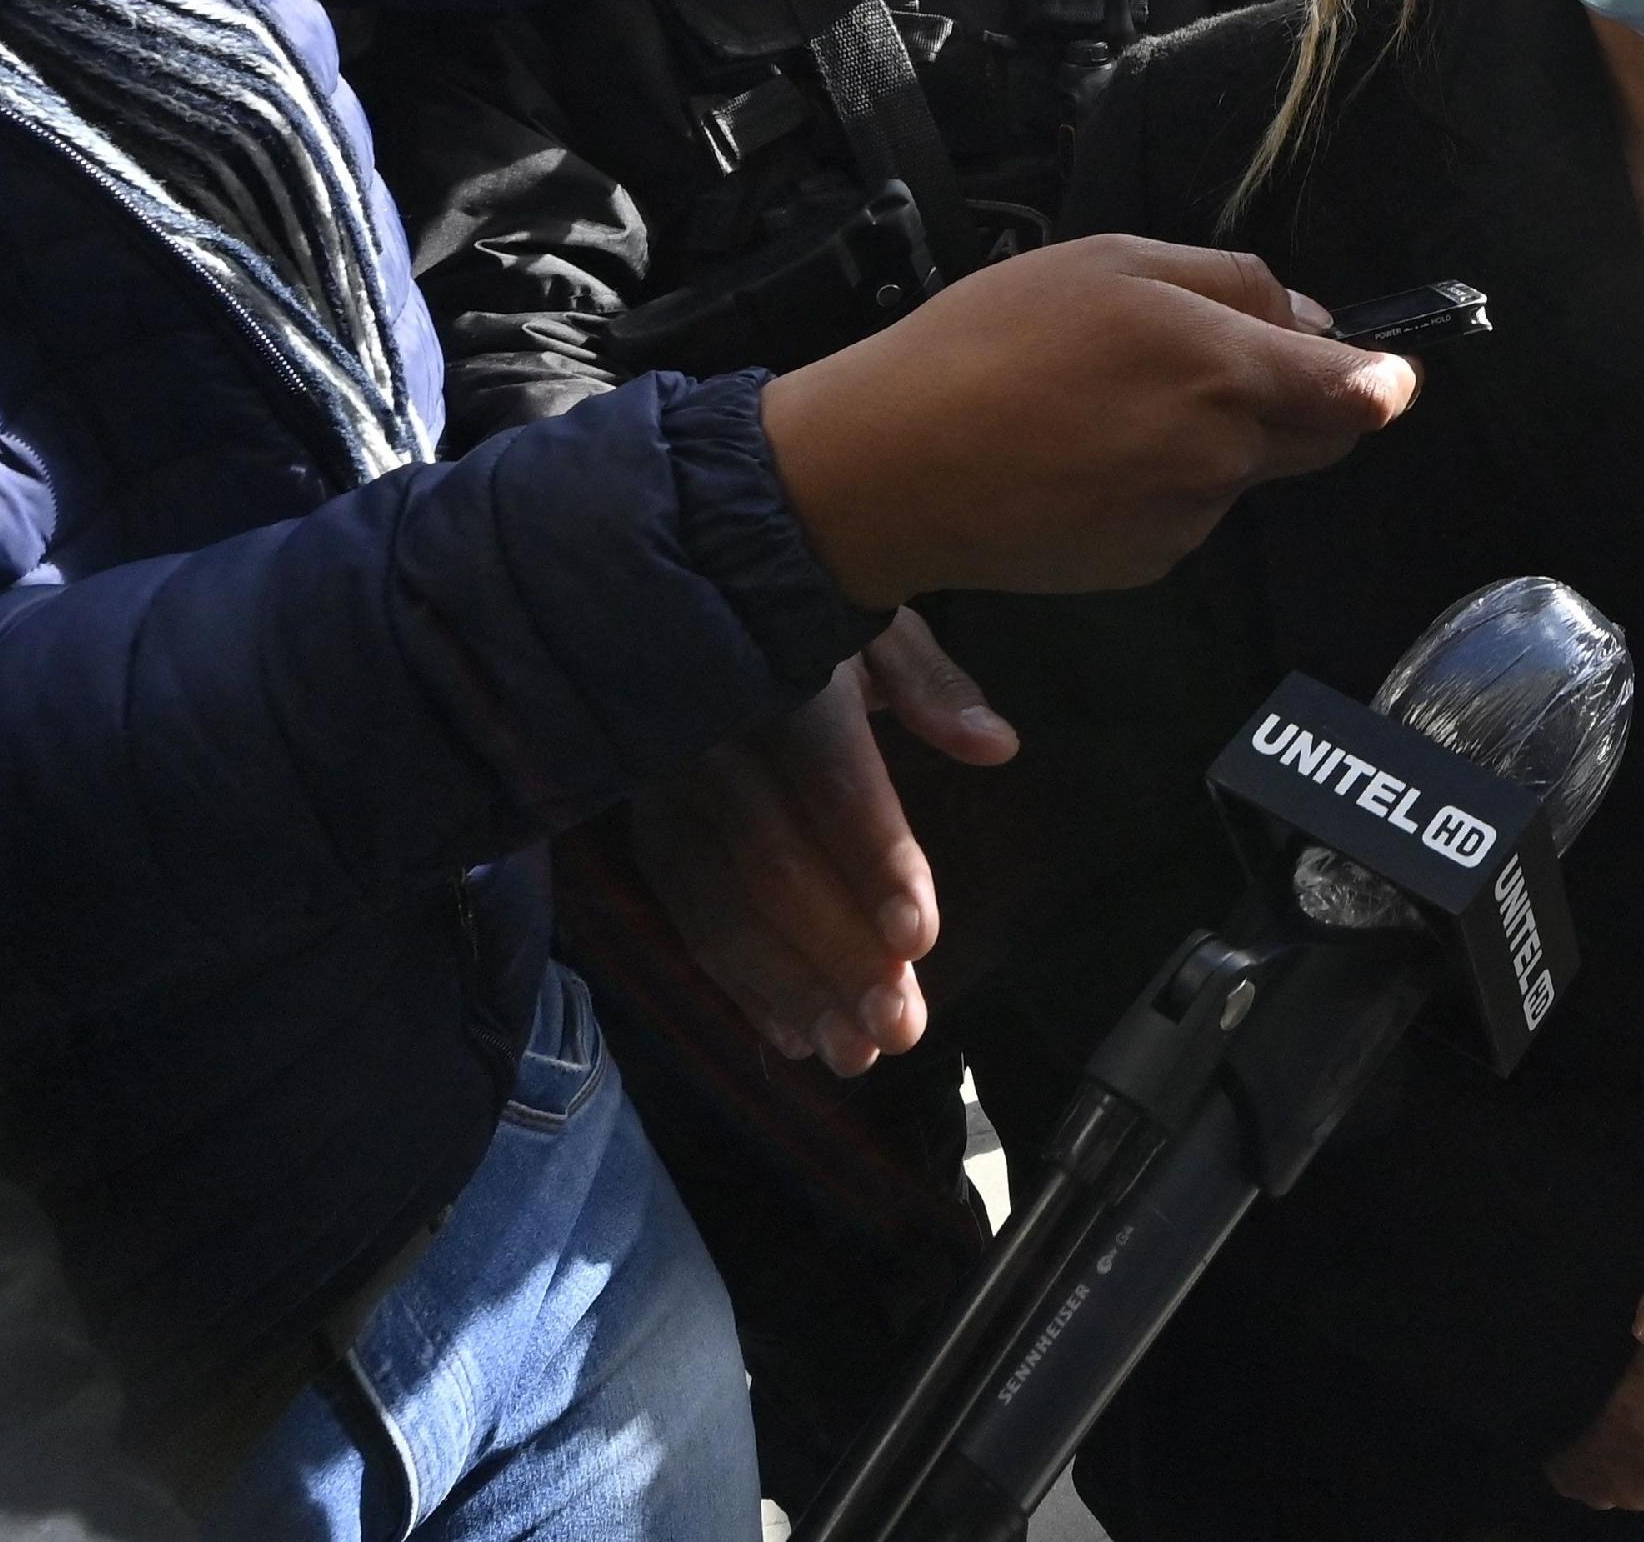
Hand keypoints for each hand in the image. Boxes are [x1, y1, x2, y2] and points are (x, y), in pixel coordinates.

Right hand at [628, 611, 1015, 1074]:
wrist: (675, 588)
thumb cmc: (802, 606)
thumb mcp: (873, 622)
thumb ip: (931, 685)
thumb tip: (996, 747)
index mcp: (775, 678)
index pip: (827, 779)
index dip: (874, 857)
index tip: (921, 938)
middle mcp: (708, 740)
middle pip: (772, 864)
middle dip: (839, 954)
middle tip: (900, 1029)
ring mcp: (665, 792)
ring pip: (723, 908)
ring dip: (791, 991)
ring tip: (858, 1055)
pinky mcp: (647, 833)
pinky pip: (689, 920)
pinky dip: (740, 986)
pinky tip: (794, 1037)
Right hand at [759, 235, 1416, 605]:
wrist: (890, 468)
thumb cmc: (989, 343)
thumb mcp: (1112, 261)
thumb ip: (1231, 282)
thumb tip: (1310, 318)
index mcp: (1228, 369)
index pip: (1363, 393)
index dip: (1384, 379)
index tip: (1386, 369)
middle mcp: (1224, 453)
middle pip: (1322, 438)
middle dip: (1302, 402)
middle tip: (1213, 363)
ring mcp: (1188, 518)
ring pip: (1246, 472)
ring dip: (1218, 440)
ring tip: (1111, 404)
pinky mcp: (1147, 563)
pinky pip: (1189, 513)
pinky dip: (1163, 485)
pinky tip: (1086, 457)